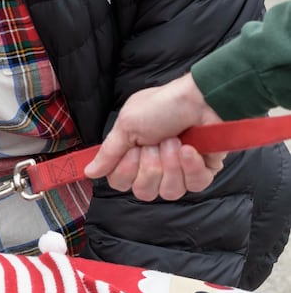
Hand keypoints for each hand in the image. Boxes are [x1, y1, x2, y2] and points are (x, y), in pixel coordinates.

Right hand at [83, 72, 226, 200]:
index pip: (120, 183)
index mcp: (132, 156)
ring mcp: (179, 172)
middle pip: (144, 192)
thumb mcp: (127, 126)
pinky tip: (190, 149)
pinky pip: (195, 185)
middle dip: (150, 166)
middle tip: (155, 143)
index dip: (126, 171)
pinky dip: (191, 166)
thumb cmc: (162, 106)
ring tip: (175, 141)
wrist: (199, 100)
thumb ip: (109, 153)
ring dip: (171, 164)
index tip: (134, 149)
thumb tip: (89, 172)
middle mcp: (154, 167)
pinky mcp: (204, 172)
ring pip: (169, 192)